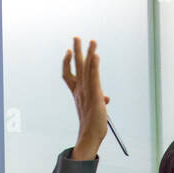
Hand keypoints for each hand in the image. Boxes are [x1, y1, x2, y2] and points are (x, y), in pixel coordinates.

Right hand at [63, 37, 109, 159]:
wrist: (90, 135)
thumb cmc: (93, 125)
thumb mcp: (96, 109)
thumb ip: (99, 100)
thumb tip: (106, 98)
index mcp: (76, 93)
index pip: (68, 75)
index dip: (67, 62)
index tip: (67, 52)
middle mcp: (79, 90)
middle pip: (76, 66)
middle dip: (76, 50)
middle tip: (76, 37)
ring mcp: (86, 91)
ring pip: (86, 68)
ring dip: (89, 52)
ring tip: (92, 40)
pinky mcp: (95, 94)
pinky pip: (94, 76)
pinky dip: (94, 64)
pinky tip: (95, 54)